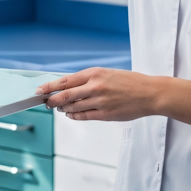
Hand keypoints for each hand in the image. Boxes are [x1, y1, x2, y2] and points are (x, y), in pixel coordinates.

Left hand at [35, 67, 162, 121]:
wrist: (150, 93)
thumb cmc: (130, 82)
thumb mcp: (108, 73)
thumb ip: (89, 79)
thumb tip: (69, 86)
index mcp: (95, 73)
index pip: (65, 80)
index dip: (50, 87)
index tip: (40, 90)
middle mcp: (95, 86)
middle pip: (65, 95)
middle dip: (52, 100)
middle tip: (46, 102)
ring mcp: (100, 101)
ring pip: (73, 108)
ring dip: (63, 109)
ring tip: (60, 108)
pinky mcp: (105, 115)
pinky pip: (84, 117)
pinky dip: (74, 116)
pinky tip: (71, 114)